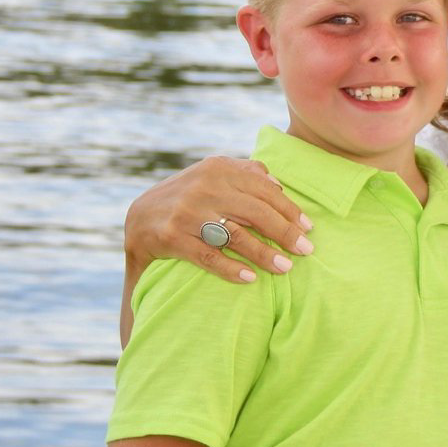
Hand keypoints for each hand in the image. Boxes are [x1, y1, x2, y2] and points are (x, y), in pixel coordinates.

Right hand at [124, 156, 312, 284]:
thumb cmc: (189, 198)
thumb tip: (279, 184)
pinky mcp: (171, 237)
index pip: (264, 190)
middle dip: (284, 233)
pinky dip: (231, 269)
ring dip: (264, 254)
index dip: (289, 210)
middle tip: (305, 251)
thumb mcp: (212, 176)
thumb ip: (244, 174)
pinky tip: (250, 278)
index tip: (308, 228)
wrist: (139, 218)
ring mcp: (186, 212)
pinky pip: (208, 257)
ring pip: (235, 236)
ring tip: (285, 268)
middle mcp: (203, 186)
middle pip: (256, 212)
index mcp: (218, 168)